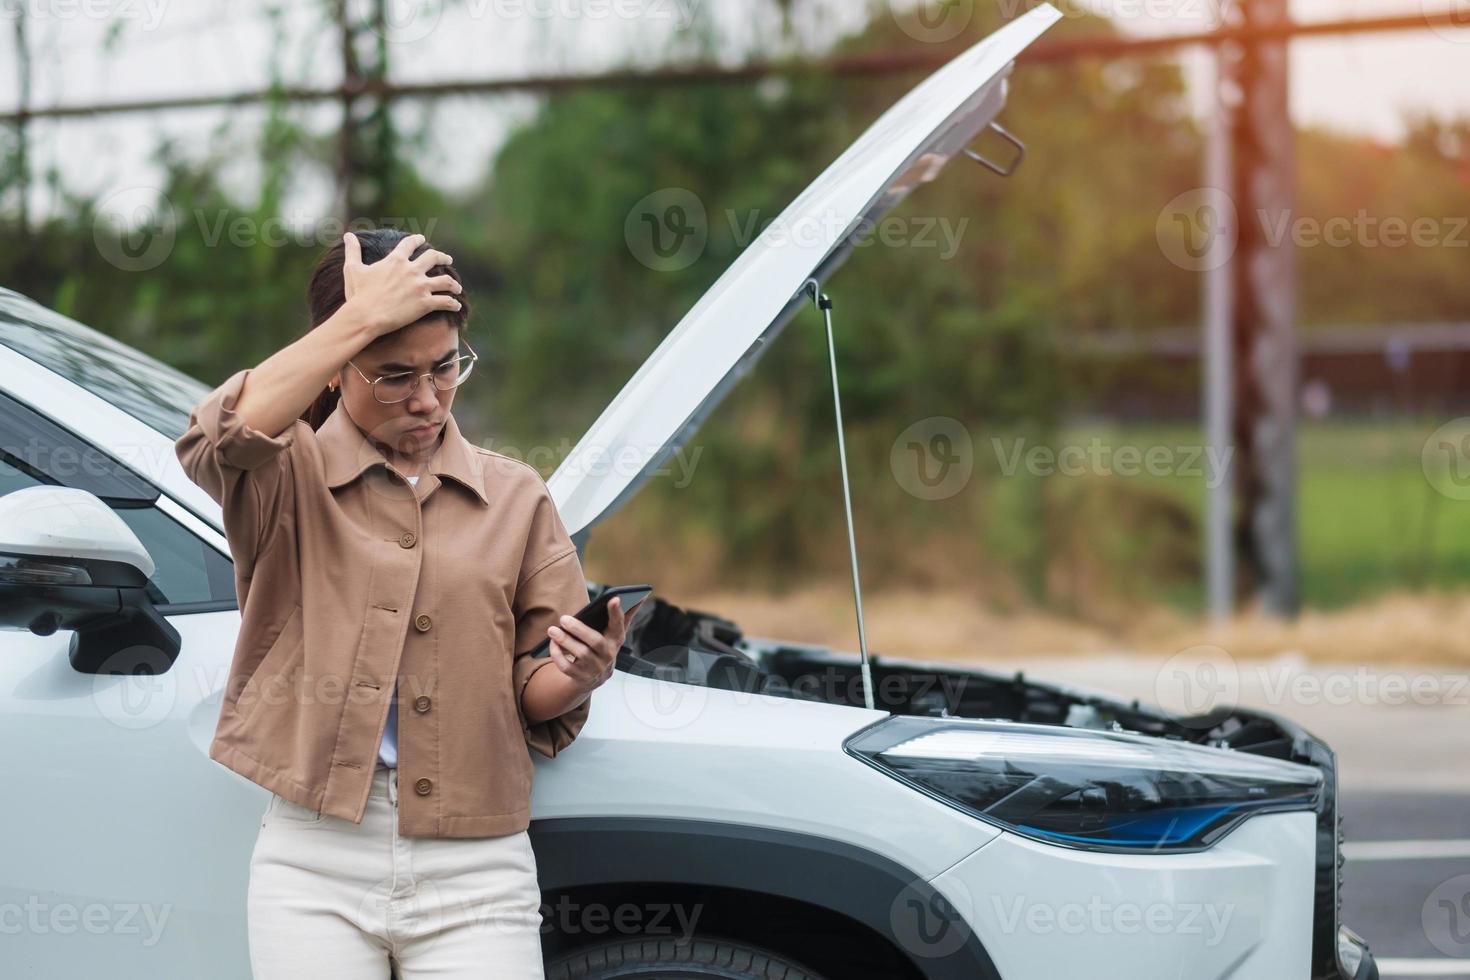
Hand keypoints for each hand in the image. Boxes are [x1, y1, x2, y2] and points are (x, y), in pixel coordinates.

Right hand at [341, 231, 462, 338]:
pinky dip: (453, 303)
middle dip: (442, 257)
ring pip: (445, 281)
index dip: (417, 240)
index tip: (422, 239)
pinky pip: (446, 301)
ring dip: (453, 284)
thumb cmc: (358, 295)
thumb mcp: (353, 269)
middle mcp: (411, 270)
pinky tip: (456, 305)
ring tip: (456, 287)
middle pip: (433, 257)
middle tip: (448, 259)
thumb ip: (353, 251)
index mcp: (395, 260)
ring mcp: (420, 287)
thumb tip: (347, 235)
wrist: (366, 316)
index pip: (410, 244)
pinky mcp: (425, 303)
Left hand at [545, 594, 646, 691]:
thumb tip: (641, 596)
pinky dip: (558, 655)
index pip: (619, 625)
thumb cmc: (603, 647)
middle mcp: (608, 655)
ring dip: (565, 641)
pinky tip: (552, 644)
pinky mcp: (581, 677)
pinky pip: (567, 667)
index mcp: (616, 640)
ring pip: (581, 654)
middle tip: (564, 618)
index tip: (613, 598)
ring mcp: (595, 668)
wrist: (595, 678)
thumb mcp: (614, 634)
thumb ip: (623, 616)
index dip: (616, 613)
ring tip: (552, 630)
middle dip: (579, 629)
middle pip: (596, 641)